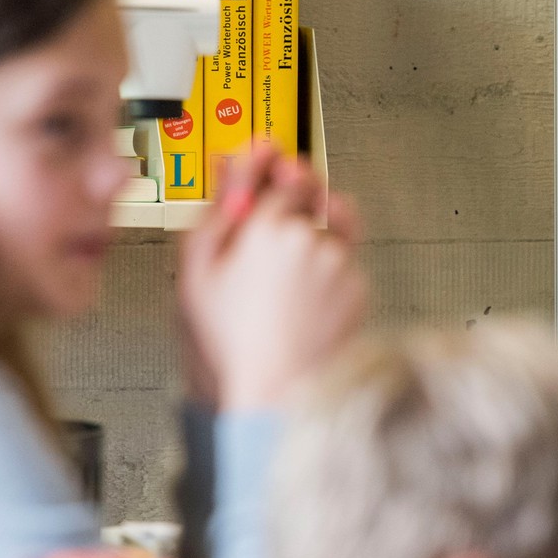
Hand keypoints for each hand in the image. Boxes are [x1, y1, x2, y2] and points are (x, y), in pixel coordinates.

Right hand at [179, 150, 366, 412]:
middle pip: (314, 190)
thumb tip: (229, 168)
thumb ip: (215, 211)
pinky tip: (307, 297)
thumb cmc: (232, 338)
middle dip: (300, 193)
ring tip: (296, 263)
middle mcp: (309, 237)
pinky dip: (332, 270)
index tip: (270, 168)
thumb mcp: (199, 271)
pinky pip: (349, 262)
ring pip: (337, 223)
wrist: (277, 388)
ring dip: (320, 229)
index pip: (281, 172)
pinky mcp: (359, 288)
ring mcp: (340, 262)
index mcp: (266, 226)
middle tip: (282, 217)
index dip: (274, 171)